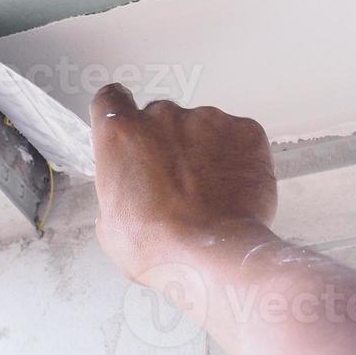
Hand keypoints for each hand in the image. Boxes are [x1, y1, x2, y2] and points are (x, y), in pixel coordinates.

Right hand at [89, 84, 276, 283]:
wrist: (214, 255)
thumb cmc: (160, 246)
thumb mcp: (111, 225)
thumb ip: (118, 191)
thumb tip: (131, 193)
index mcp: (121, 133)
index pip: (111, 99)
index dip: (119, 112)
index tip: (126, 126)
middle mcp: (162, 116)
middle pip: (161, 118)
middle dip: (166, 144)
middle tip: (174, 183)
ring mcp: (207, 119)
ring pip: (202, 128)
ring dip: (202, 151)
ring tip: (208, 193)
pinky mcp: (244, 131)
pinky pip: (237, 137)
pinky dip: (236, 157)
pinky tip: (232, 188)